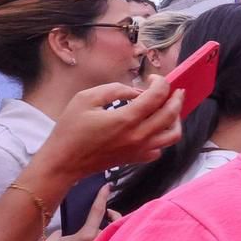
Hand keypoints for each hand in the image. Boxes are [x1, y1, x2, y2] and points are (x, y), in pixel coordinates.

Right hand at [19, 183, 118, 240]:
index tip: (108, 187)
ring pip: (111, 238)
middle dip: (113, 216)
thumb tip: (67, 230)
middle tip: (109, 212)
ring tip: (106, 226)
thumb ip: (62, 230)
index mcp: (86, 236)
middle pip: (114, 225)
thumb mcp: (51, 240)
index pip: (98, 211)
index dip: (103, 197)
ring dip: (111, 231)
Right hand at [35, 77, 182, 179]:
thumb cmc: (70, 130)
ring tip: (170, 108)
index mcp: (126, 119)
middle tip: (175, 89)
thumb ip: (114, 90)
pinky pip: (161, 148)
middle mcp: (139, 135)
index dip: (160, 83)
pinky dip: (163, 136)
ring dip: (176, 119)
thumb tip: (136, 90)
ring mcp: (140, 150)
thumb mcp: (86, 99)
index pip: (157, 96)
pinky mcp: (137, 159)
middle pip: (171, 114)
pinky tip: (155, 128)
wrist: (63, 162)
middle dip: (177, 98)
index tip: (153, 78)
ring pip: (173, 135)